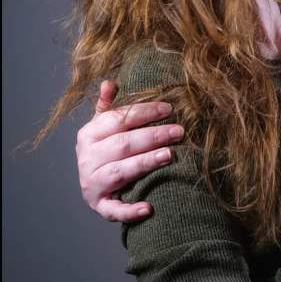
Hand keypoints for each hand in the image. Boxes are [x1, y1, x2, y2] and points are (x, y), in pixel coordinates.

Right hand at [76, 80, 183, 221]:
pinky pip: (114, 210)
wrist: (94, 184)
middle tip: (179, 131)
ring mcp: (92, 183)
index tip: (169, 109)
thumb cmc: (107, 150)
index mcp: (88, 134)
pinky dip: (129, 211)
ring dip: (145, 163)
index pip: (118, 120)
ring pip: (121, 171)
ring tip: (170, 155)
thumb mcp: (104, 126)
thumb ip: (108, 107)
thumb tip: (110, 82)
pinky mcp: (100, 205)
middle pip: (123, 144)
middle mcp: (87, 158)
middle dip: (153, 136)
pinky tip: (148, 208)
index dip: (144, 113)